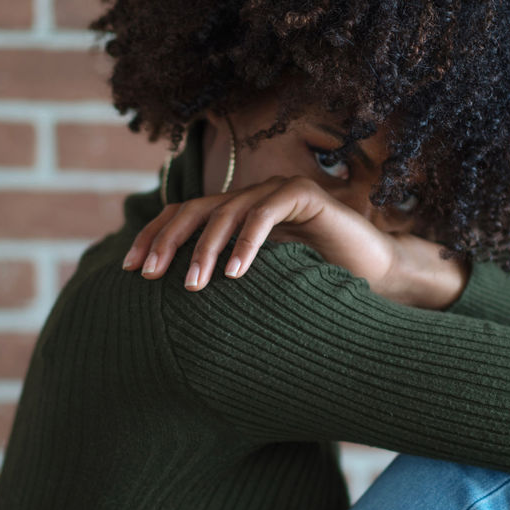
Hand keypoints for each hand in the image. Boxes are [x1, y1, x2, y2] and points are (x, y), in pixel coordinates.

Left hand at [121, 175, 468, 309]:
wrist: (381, 279)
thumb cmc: (321, 289)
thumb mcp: (260, 290)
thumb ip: (224, 287)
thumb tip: (172, 315)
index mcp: (235, 216)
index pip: (181, 217)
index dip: (152, 237)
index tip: (128, 269)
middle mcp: (251, 198)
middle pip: (193, 210)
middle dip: (166, 242)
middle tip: (148, 275)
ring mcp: (277, 193)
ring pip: (226, 212)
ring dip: (205, 249)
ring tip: (195, 285)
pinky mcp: (305, 196)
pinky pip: (266, 214)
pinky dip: (248, 241)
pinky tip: (236, 273)